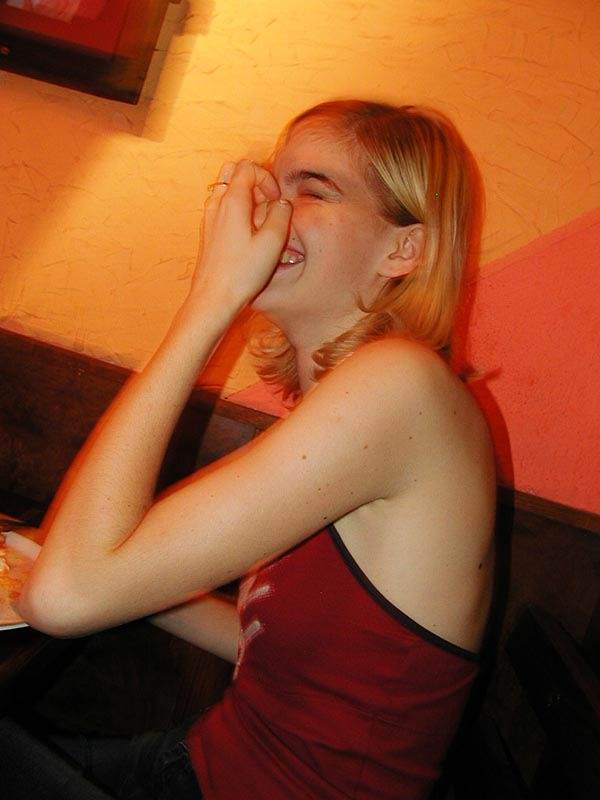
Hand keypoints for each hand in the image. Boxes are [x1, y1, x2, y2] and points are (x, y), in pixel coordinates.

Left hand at [190, 159, 291, 311]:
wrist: (213, 298)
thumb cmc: (242, 273)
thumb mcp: (272, 242)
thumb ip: (281, 215)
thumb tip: (282, 203)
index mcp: (232, 201)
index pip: (248, 168)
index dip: (267, 179)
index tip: (277, 201)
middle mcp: (216, 204)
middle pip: (232, 172)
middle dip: (254, 181)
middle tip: (268, 203)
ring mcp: (209, 218)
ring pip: (226, 189)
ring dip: (246, 195)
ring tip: (260, 219)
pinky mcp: (208, 232)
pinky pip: (222, 207)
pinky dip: (237, 209)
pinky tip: (248, 233)